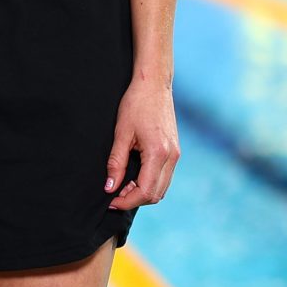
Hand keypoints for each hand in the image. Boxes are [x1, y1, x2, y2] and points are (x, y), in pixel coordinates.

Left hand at [105, 77, 178, 209]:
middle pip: (156, 194)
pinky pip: (165, 177)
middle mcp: (172, 157)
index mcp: (158, 153)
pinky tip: (135, 176)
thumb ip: (116, 163)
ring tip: (123, 185)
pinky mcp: (175, 151)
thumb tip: (110, 187)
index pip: (145, 191)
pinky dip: (150, 183)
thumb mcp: (121, 134)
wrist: (154, 85)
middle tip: (114, 194)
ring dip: (143, 192)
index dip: (127, 201)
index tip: (110, 200)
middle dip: (134, 200)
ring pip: (162, 188)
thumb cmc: (136, 104)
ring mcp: (176, 154)